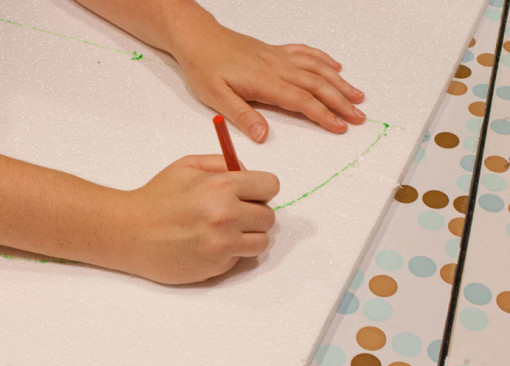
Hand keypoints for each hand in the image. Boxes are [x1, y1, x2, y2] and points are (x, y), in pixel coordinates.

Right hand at [122, 155, 278, 283]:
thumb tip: (248, 174)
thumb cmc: (156, 197)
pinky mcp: (217, 266)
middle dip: (255, 213)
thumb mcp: (188, 166)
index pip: (271, 186)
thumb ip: (222, 164)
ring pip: (262, 241)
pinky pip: (240, 258)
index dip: (261, 188)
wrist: (130, 232)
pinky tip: (208, 244)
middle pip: (269, 216)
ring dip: (249, 236)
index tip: (251, 193)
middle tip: (234, 212)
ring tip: (226, 230)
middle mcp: (227, 216)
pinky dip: (230, 252)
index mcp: (222, 186)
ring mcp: (223, 244)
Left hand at [175, 25, 365, 141]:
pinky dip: (324, 59)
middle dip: (340, 102)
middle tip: (359, 117)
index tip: (340, 127)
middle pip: (316, 85)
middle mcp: (277, 67)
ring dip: (339, 82)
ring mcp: (278, 57)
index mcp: (264, 81)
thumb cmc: (204, 67)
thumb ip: (242, 115)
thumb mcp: (216, 97)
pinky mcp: (275, 51)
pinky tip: (335, 66)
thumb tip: (263, 135)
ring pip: (317, 69)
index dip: (323, 114)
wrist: (198, 38)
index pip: (301, 100)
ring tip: (357, 96)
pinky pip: (306, 53)